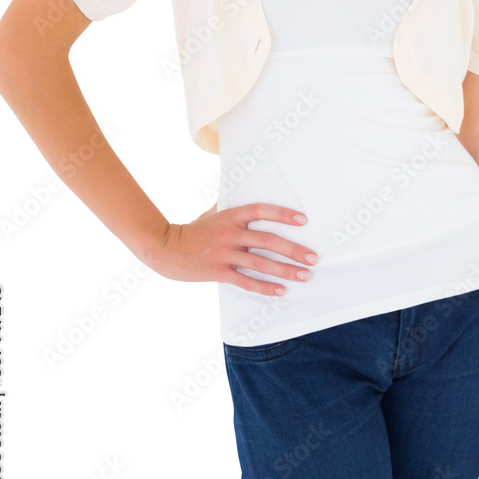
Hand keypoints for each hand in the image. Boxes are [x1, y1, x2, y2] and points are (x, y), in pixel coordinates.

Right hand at [146, 201, 318, 295]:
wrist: (165, 248)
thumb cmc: (192, 230)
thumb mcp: (211, 212)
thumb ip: (228, 205)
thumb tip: (240, 188)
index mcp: (230, 216)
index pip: (261, 211)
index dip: (282, 214)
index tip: (303, 221)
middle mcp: (230, 234)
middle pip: (268, 240)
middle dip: (293, 249)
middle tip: (313, 257)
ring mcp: (224, 254)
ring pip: (261, 263)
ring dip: (285, 270)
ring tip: (305, 275)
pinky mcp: (218, 272)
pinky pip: (246, 282)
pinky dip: (264, 287)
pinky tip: (281, 290)